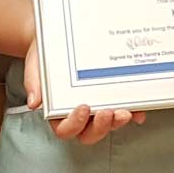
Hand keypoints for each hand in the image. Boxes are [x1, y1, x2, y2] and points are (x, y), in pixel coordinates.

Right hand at [24, 35, 144, 144]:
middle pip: (90, 133)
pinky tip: (140, 108)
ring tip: (126, 111)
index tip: (83, 108)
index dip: (75, 124)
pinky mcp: (111, 99)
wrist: (56, 39)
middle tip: (108, 112)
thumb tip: (34, 102)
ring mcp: (96, 109)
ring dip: (118, 122)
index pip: (65, 129)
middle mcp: (79, 116)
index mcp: (58, 113)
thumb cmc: (45, 57)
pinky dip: (134, 111)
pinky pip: (123, 110)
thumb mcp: (35, 67)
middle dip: (102, 127)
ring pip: (109, 125)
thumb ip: (33, 84)